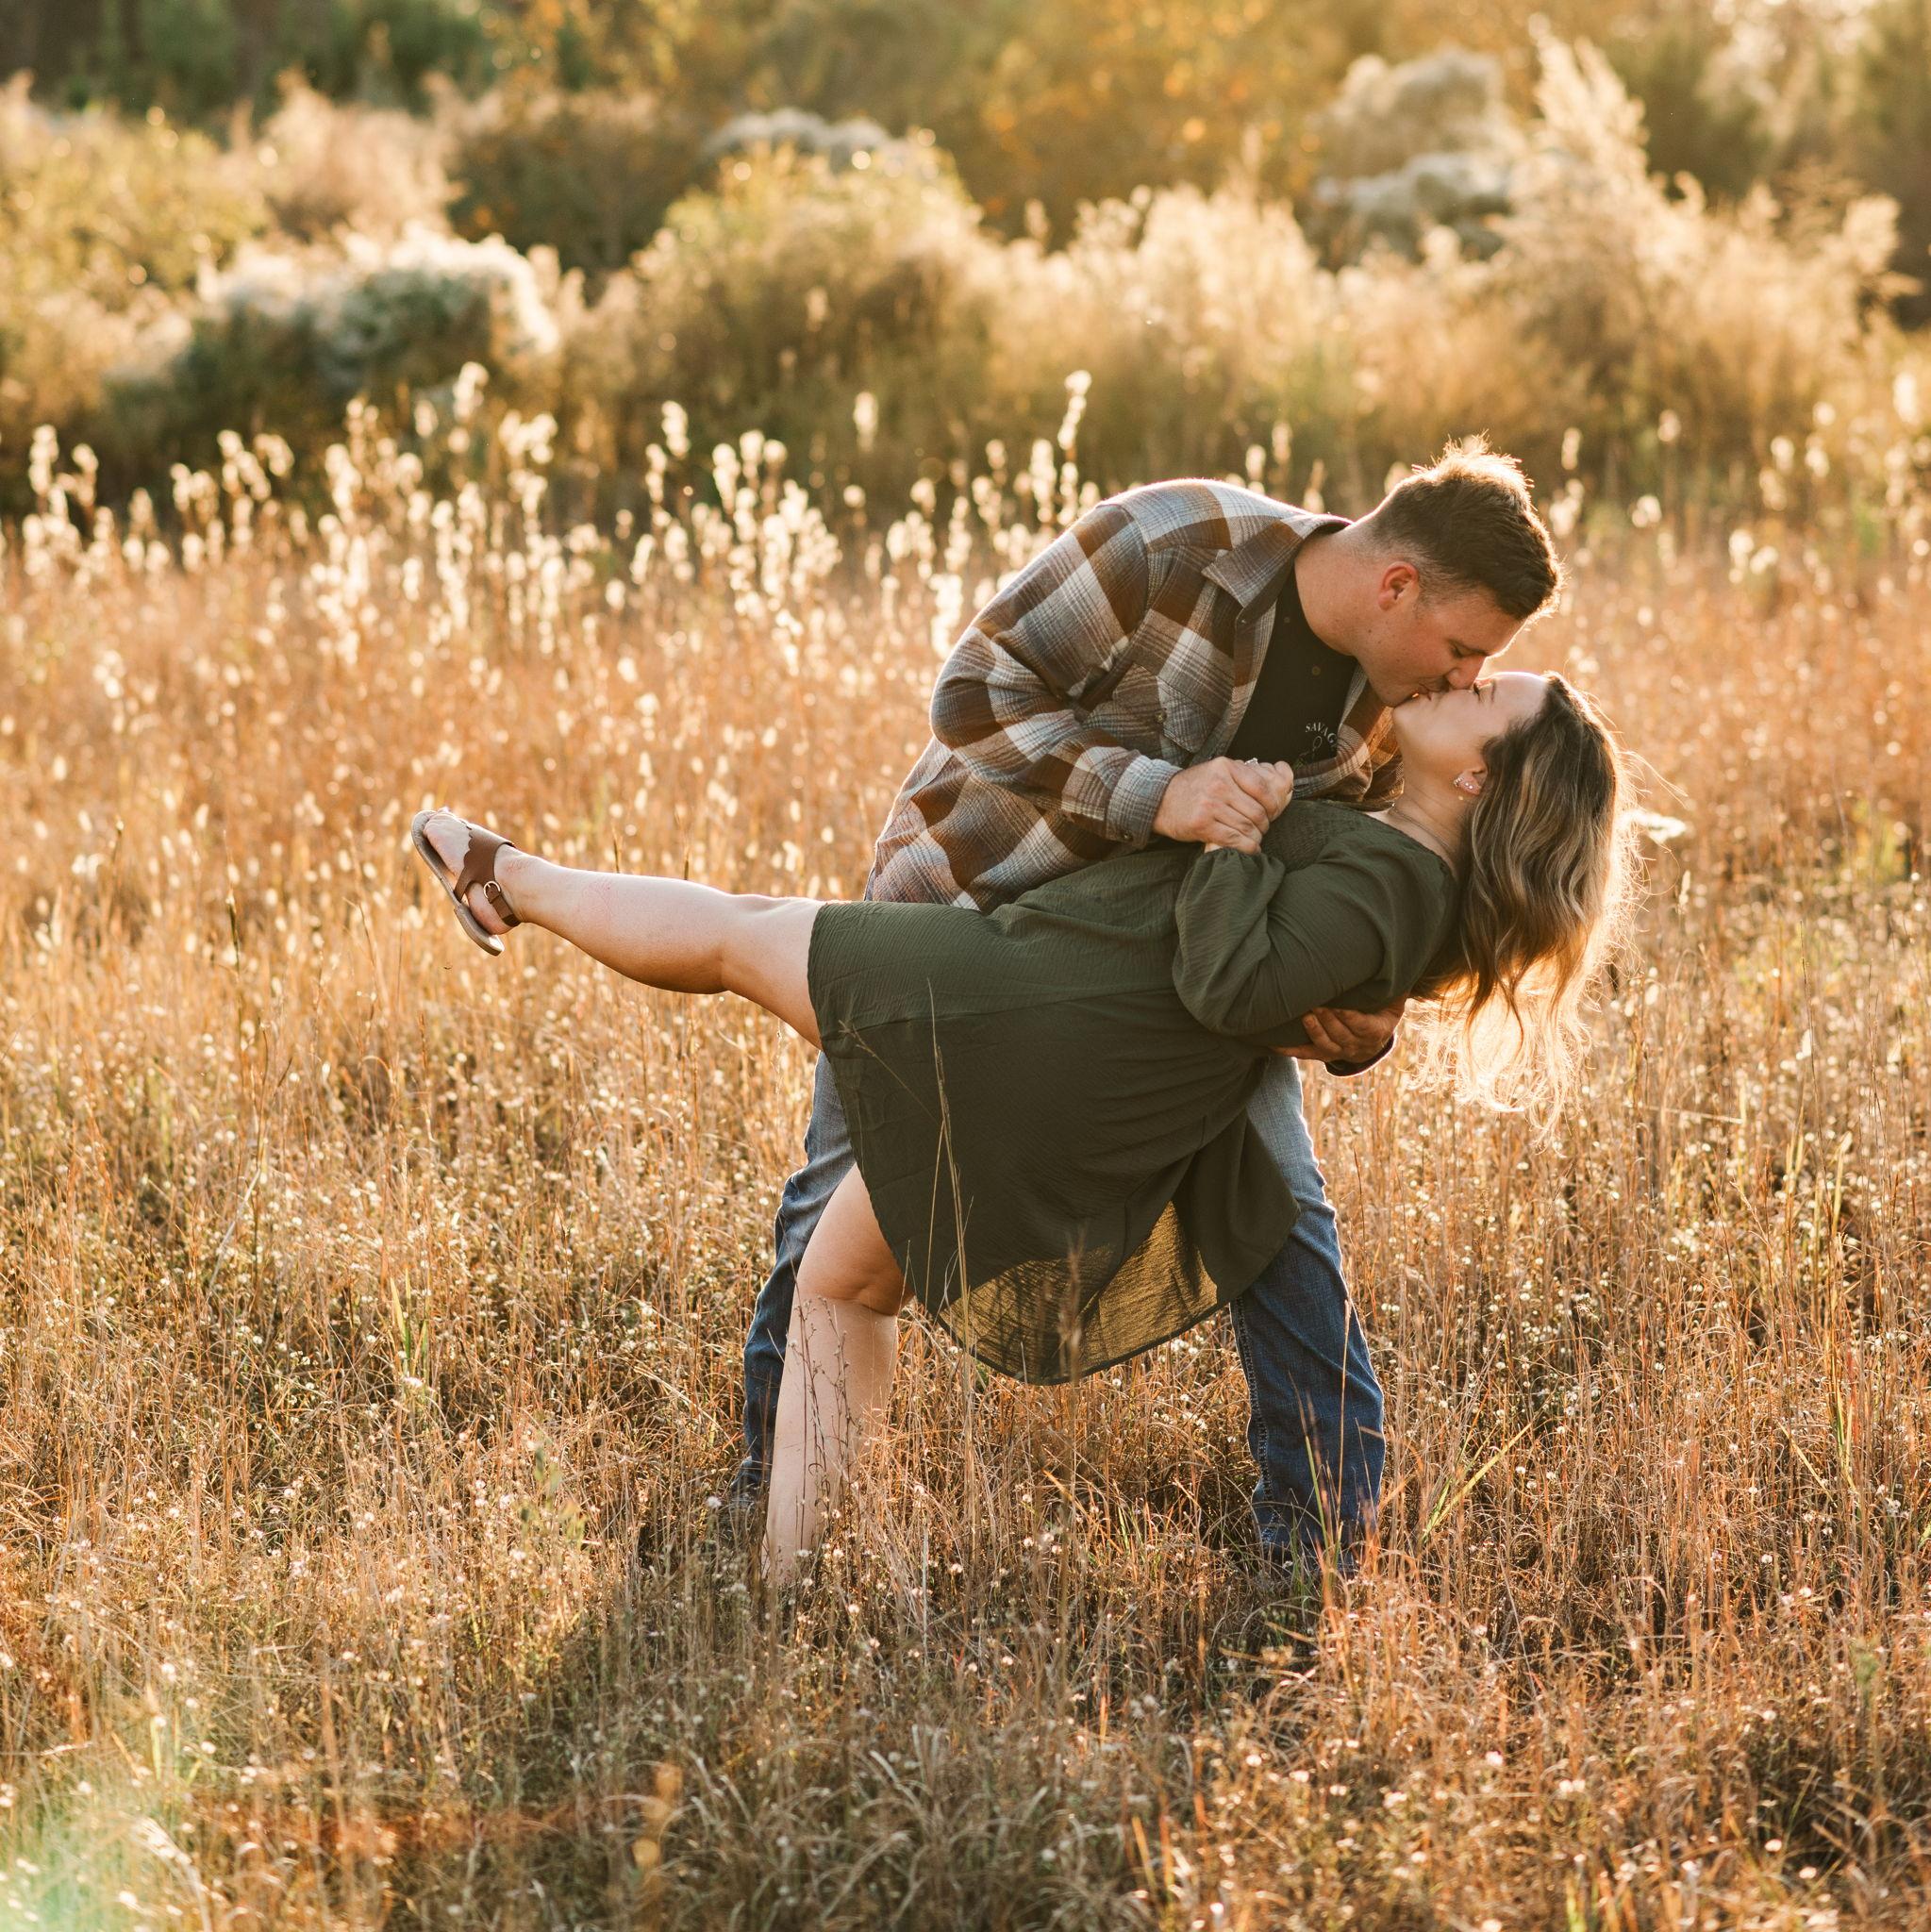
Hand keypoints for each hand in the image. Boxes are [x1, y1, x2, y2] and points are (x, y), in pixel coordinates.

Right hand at [1153, 758, 1293, 852]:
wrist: (1159, 800)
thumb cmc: (1193, 788)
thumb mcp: (1217, 771)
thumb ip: (1242, 775)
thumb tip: (1279, 780)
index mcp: (1226, 767)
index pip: (1262, 787)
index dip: (1273, 804)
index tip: (1273, 813)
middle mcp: (1218, 784)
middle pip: (1256, 810)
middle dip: (1264, 824)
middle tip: (1262, 829)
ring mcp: (1209, 804)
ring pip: (1246, 826)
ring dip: (1255, 837)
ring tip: (1254, 838)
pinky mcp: (1201, 824)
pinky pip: (1233, 839)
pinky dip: (1245, 846)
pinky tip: (1249, 848)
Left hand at [1281, 997, 1405, 1065]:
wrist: (1374, 1040)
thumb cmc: (1382, 1010)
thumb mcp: (1393, 1000)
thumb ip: (1393, 986)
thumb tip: (1396, 962)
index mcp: (1376, 1031)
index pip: (1363, 1026)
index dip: (1350, 1017)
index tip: (1339, 1005)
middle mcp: (1358, 1046)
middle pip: (1341, 1034)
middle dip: (1328, 1019)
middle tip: (1316, 1003)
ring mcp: (1339, 1052)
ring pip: (1325, 1045)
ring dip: (1315, 1031)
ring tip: (1305, 1016)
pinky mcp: (1323, 1055)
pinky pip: (1305, 1053)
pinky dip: (1289, 1049)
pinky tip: (1272, 1043)